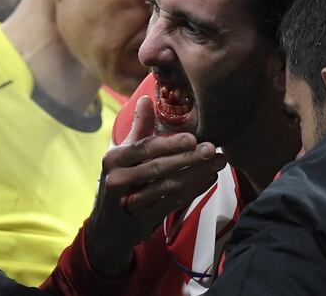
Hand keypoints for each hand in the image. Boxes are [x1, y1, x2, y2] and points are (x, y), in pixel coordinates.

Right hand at [84, 96, 226, 278]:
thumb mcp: (123, 155)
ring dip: (196, 174)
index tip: (193, 138)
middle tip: (212, 149)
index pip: (145, 148)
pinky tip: (209, 180)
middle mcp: (118, 178)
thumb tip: (146, 98)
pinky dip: (193, 191)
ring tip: (218, 164)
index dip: (170, 143)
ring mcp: (129, 201)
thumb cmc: (120, 183)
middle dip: (188, 158)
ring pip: (168, 186)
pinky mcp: (142, 219)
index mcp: (114, 158)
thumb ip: (137, 128)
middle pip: (158, 167)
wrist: (107, 227)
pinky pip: (173, 203)